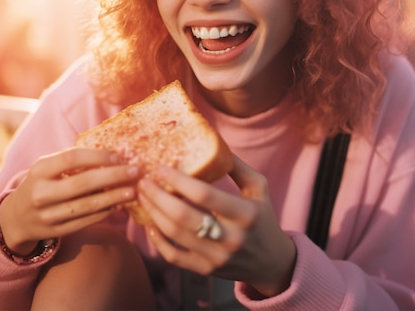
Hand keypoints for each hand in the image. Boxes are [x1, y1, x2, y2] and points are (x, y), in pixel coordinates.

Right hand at [0, 147, 139, 255]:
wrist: (16, 218)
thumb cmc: (42, 183)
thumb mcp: (48, 168)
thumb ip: (74, 161)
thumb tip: (115, 154)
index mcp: (39, 170)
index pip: (71, 159)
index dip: (98, 157)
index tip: (119, 156)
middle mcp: (41, 193)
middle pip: (83, 183)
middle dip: (113, 176)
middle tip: (135, 172)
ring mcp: (48, 215)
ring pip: (87, 205)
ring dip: (114, 197)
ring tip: (133, 190)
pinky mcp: (57, 231)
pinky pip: (86, 221)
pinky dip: (105, 212)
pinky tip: (120, 204)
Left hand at [137, 155, 296, 297]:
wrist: (272, 262)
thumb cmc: (263, 218)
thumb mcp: (259, 188)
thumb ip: (238, 167)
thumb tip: (215, 144)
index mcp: (245, 214)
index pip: (204, 195)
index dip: (179, 180)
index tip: (162, 168)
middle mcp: (230, 238)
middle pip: (183, 216)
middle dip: (157, 196)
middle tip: (144, 182)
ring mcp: (217, 257)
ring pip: (175, 235)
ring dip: (153, 213)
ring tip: (142, 196)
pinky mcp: (206, 270)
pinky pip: (174, 256)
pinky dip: (157, 241)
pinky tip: (150, 224)